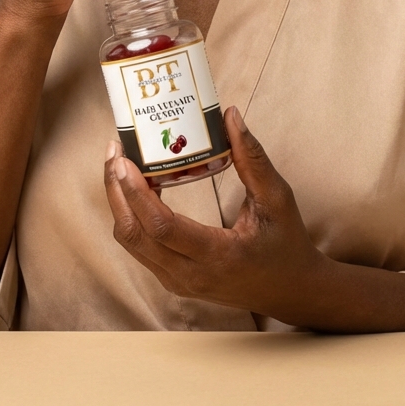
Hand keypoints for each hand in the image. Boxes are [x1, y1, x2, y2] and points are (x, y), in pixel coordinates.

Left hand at [104, 107, 327, 324]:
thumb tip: (229, 115)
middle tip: (115, 150)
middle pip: (134, 235)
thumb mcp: (277, 198)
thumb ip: (252, 158)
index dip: (136, 193)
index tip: (124, 160)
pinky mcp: (173, 280)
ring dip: (119, 201)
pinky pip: (140, 247)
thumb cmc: (286, 243)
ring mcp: (178, 282)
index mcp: (218, 256)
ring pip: (131, 242)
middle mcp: (191, 275)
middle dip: (116, 190)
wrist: (289, 290)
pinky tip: (135, 186)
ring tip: (119, 162)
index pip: (162, 227)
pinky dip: (131, 215)